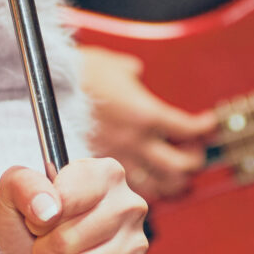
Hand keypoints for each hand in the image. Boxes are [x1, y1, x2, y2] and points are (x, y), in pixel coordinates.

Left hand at [0, 158, 147, 253]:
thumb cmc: (28, 226)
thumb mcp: (12, 195)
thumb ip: (23, 185)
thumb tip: (48, 209)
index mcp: (104, 174)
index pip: (66, 199)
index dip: (40, 217)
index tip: (38, 220)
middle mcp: (128, 206)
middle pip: (68, 240)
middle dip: (43, 251)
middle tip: (43, 249)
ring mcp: (135, 245)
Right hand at [79, 46, 215, 198]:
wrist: (45, 93)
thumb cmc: (77, 75)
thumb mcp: (113, 64)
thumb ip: (131, 71)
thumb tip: (135, 72)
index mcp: (146, 114)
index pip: (188, 129)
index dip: (203, 128)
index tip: (207, 124)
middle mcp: (137, 141)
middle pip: (181, 166)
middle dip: (193, 161)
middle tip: (193, 153)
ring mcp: (119, 159)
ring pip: (159, 185)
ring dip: (172, 181)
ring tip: (173, 174)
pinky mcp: (101, 171)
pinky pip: (129, 190)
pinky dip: (143, 189)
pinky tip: (145, 183)